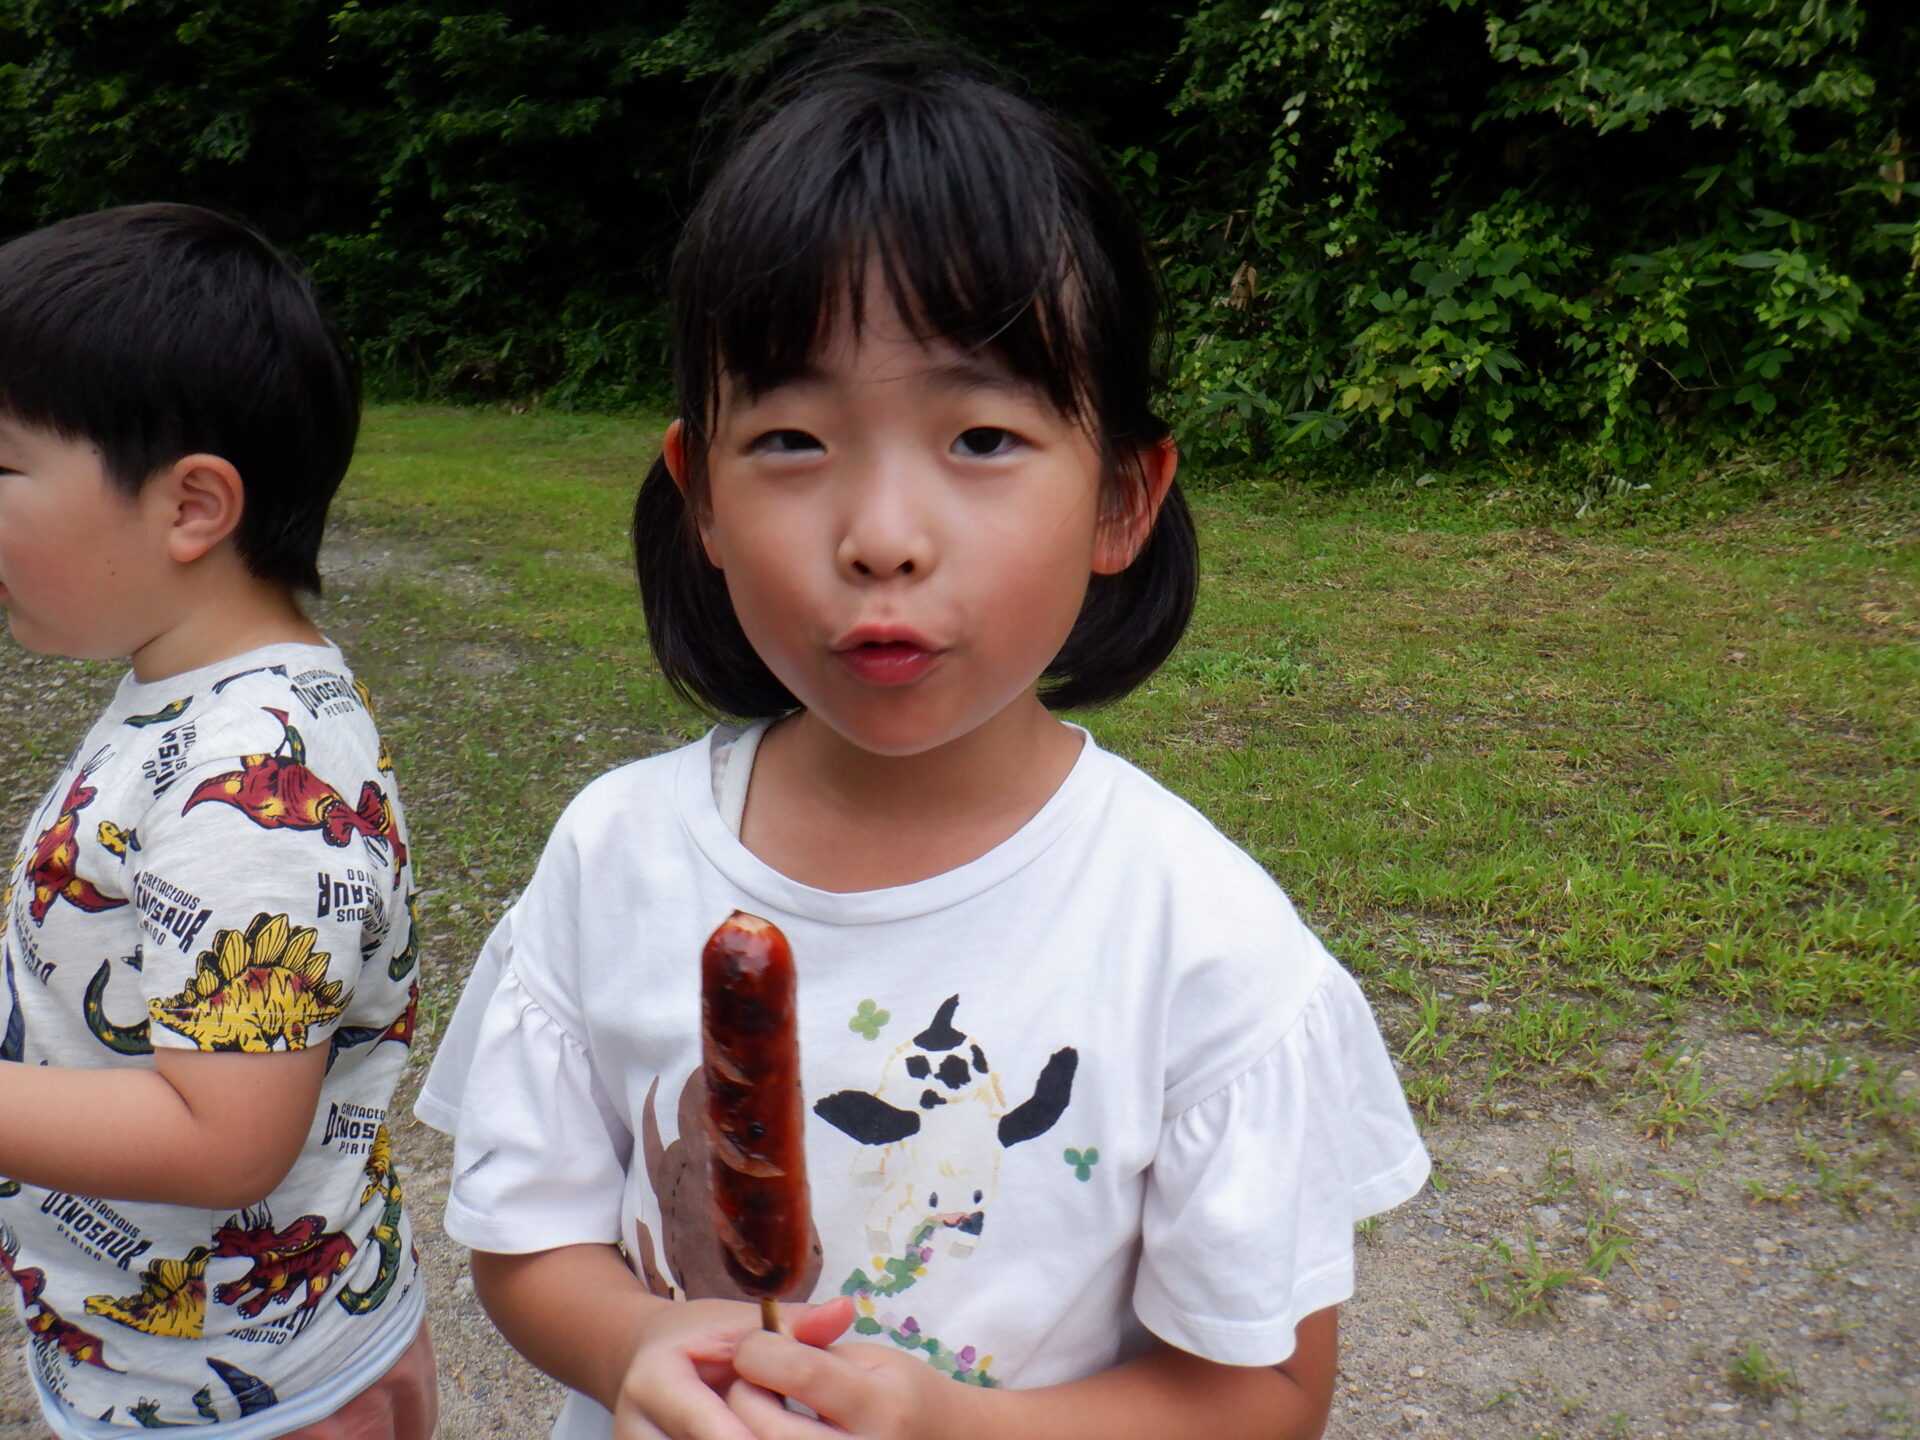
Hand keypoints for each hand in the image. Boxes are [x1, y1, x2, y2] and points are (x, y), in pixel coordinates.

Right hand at [613, 1297, 853, 1439]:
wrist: (646, 1361)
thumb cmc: (700, 1339)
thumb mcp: (740, 1324)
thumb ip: (792, 1325)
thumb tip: (844, 1311)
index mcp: (653, 1381)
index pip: (704, 1424)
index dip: (754, 1436)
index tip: (794, 1433)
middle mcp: (633, 1429)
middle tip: (801, 1435)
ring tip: (788, 1432)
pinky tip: (767, 1436)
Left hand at [726, 1324, 973, 1439]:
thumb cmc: (902, 1392)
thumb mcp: (870, 1358)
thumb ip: (814, 1350)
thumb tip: (756, 1342)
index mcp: (882, 1405)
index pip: (804, 1372)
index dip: (762, 1351)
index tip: (752, 1343)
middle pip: (774, 1431)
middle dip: (745, 1398)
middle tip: (747, 1379)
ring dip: (744, 1429)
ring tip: (757, 1407)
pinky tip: (767, 1430)